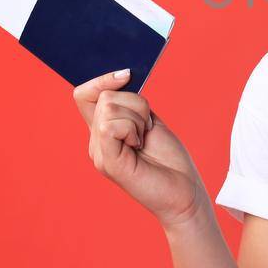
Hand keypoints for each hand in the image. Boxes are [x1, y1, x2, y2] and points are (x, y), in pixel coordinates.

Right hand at [72, 69, 210, 228]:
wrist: (184, 191)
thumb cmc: (169, 160)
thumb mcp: (149, 121)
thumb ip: (131, 104)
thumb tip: (121, 77)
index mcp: (104, 131)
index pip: (83, 95)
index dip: (101, 80)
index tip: (127, 75)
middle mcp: (96, 142)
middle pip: (104, 97)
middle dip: (135, 103)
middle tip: (147, 128)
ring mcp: (99, 153)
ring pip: (109, 107)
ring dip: (137, 117)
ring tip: (144, 139)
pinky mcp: (108, 162)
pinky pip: (110, 126)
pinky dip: (133, 128)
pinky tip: (140, 145)